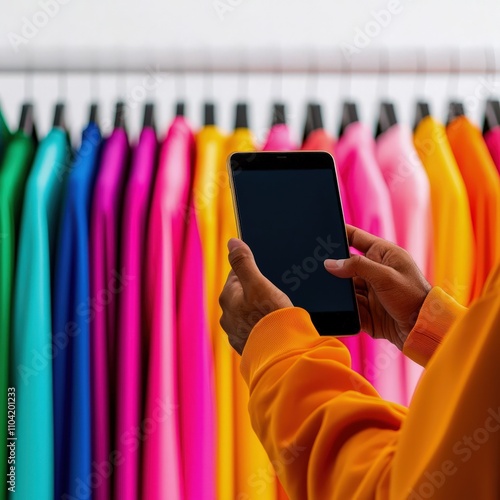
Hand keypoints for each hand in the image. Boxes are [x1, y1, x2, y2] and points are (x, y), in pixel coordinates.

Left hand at [219, 238, 292, 354]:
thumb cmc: (270, 317)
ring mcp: (235, 332)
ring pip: (246, 313)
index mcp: (227, 297)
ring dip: (257, 311)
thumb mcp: (258, 284)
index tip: (266, 276)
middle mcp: (227, 315)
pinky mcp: (245, 345)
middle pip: (241, 294)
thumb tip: (232, 242)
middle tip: (273, 295)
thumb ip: (243, 262)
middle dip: (255, 292)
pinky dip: (260, 327)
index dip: (253, 272)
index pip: (236, 275)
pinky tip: (272, 327)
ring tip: (275, 312)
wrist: (280, 354)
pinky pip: (252, 330)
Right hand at [324, 225, 430, 349]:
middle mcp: (373, 270)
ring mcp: (368, 290)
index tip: (322, 229)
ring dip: (335, 289)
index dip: (339, 232)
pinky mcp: (364, 309)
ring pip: (343, 286)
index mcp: (382, 254)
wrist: (422, 330)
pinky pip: (346, 306)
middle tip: (313, 263)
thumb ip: (357, 266)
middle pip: (344, 264)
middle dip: (331, 266)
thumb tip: (331, 263)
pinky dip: (340, 307)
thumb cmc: (414, 297)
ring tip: (321, 288)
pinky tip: (331, 306)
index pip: (355, 237)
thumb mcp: (386, 276)